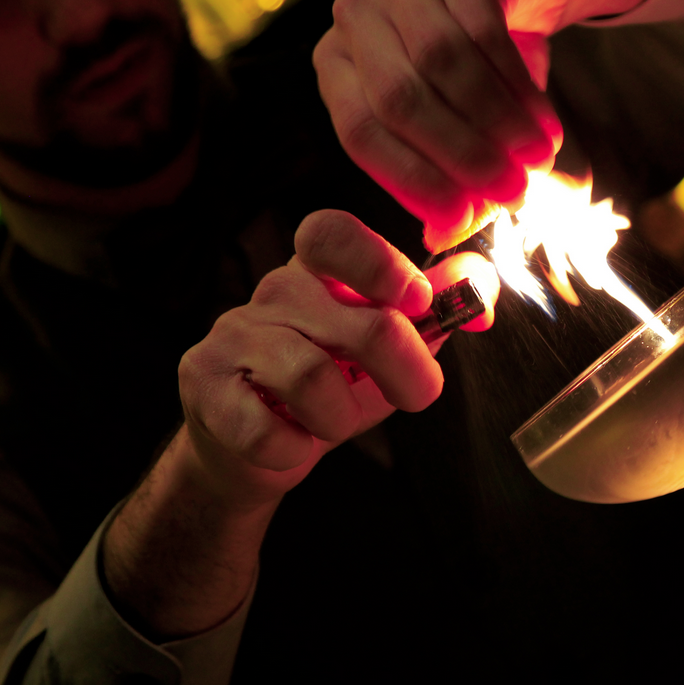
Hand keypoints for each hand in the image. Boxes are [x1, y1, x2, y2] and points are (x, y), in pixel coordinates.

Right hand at [176, 209, 499, 508]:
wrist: (254, 451)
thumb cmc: (329, 390)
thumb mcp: (389, 349)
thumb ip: (435, 311)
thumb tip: (480, 285)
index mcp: (318, 272)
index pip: (333, 234)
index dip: (383, 265)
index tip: (417, 304)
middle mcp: (273, 293)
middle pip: (363, 324)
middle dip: (408, 372)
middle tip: (416, 395)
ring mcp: (232, 335)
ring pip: (313, 379)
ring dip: (340, 419)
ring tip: (330, 422)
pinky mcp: (202, 382)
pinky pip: (265, 429)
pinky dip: (293, 449)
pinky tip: (290, 443)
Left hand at [314, 0, 573, 252]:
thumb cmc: (482, 67)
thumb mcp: (460, 127)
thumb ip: (451, 181)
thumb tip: (442, 239)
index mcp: (340, 67)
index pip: (360, 132)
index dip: (412, 182)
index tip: (463, 221)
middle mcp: (358, 19)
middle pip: (399, 100)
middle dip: (460, 157)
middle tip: (513, 195)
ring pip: (443, 66)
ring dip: (498, 125)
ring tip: (538, 163)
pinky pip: (487, 34)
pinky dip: (520, 91)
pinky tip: (547, 126)